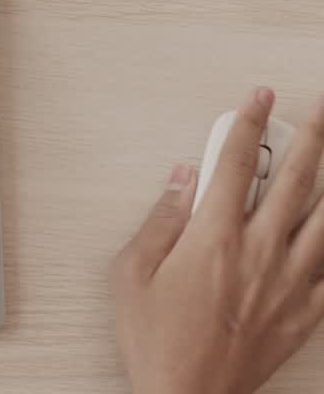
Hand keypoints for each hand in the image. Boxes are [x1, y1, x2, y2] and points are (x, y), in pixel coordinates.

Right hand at [113, 88, 323, 393]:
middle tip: (319, 109)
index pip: (235, 162)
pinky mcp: (305, 311)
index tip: (259, 98)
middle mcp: (259, 251)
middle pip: (293, 179)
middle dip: (309, 136)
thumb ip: (160, 219)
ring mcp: (289, 281)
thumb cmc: (157, 340)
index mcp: (214, 237)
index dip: (248, 122)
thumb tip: (181, 178)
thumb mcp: (133, 274)